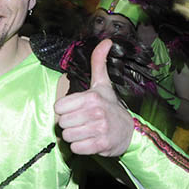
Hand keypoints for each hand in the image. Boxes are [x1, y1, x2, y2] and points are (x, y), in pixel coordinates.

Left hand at [54, 39, 133, 156]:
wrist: (130, 131)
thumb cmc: (110, 106)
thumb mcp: (103, 84)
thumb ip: (98, 62)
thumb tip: (106, 41)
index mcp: (91, 96)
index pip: (59, 107)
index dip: (64, 110)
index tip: (75, 109)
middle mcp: (95, 112)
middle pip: (62, 123)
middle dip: (69, 124)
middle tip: (81, 121)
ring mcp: (99, 129)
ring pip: (68, 136)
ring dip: (74, 136)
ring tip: (85, 130)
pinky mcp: (101, 145)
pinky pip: (76, 148)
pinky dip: (80, 147)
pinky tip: (88, 140)